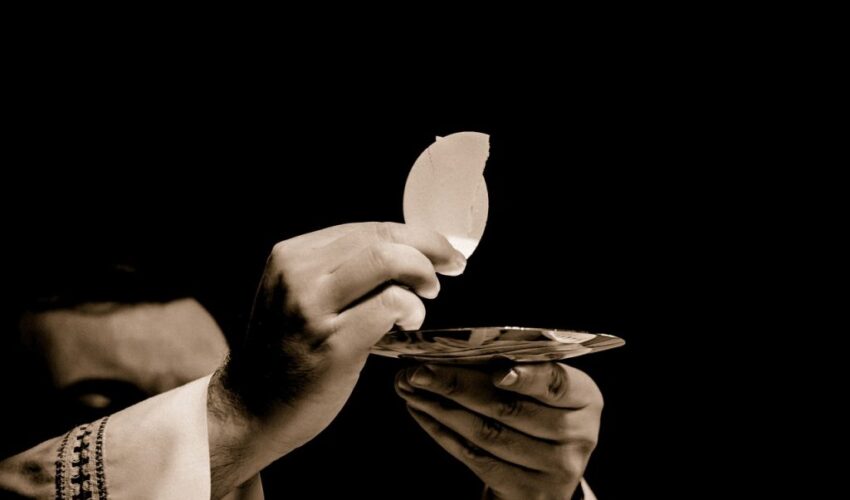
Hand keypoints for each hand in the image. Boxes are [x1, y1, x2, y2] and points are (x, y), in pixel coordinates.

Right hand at [207, 222, 464, 494]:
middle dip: (428, 246)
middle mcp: (297, 274)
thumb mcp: (298, 296)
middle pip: (380, 239)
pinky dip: (412, 307)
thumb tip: (405, 252)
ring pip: (386, 261)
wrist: (250, 409)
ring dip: (422, 272)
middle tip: (451, 265)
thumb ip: (338, 271)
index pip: (366, 229)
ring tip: (429, 293)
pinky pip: (389, 305)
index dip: (413, 235)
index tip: (439, 248)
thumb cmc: (286, 353)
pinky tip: (410, 321)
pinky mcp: (333, 344)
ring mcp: (312, 309)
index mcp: (291, 256)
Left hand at [396, 363, 602, 499]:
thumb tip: (453, 350)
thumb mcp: (540, 393)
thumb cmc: (537, 417)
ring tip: (411, 389)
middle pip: (509, 408)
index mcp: (585, 399)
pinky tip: (423, 413)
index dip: (526, 378)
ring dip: (441, 408)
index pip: (555, 384)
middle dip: (457, 385)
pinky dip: (444, 433)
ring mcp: (554, 469)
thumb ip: (511, 370)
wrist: (543, 477)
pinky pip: (476, 458)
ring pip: (487, 433)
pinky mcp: (527, 491)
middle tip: (419, 371)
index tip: (495, 371)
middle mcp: (577, 435)